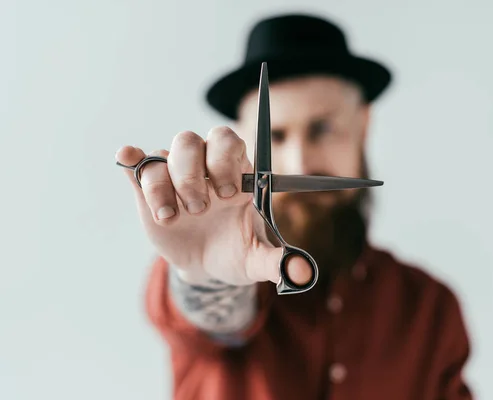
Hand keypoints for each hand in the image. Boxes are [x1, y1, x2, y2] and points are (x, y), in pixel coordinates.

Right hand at [116, 127, 310, 285]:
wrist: (206, 266)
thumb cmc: (236, 253)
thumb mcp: (258, 260)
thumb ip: (280, 262)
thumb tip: (303, 273)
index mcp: (236, 173)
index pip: (229, 141)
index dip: (225, 160)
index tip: (227, 194)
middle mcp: (204, 167)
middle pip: (191, 141)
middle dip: (192, 175)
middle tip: (201, 208)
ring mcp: (175, 175)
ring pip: (163, 154)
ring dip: (165, 186)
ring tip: (174, 218)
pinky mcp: (149, 189)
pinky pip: (138, 165)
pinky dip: (131, 161)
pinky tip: (126, 160)